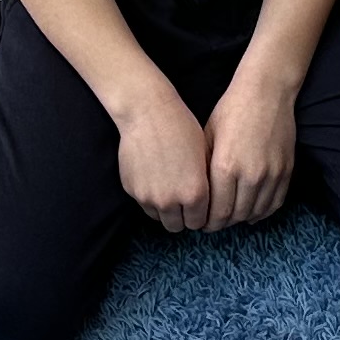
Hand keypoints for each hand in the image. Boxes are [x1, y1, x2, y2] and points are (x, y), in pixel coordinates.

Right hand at [115, 81, 215, 230]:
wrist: (147, 113)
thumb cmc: (181, 128)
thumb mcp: (204, 157)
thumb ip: (206, 186)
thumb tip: (207, 204)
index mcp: (194, 194)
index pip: (199, 222)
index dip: (200, 215)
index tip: (199, 208)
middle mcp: (171, 201)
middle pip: (178, 226)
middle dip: (182, 217)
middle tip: (183, 202)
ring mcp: (148, 198)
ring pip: (159, 218)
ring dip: (165, 210)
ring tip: (168, 188)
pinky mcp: (132, 191)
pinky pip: (144, 204)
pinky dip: (150, 197)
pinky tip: (154, 178)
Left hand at [202, 66, 299, 228]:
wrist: (267, 92)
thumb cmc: (231, 110)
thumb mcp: (207, 136)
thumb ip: (203, 169)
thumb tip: (195, 196)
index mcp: (225, 166)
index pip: (216, 211)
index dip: (207, 222)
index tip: (201, 223)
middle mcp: (250, 175)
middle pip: (235, 216)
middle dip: (221, 223)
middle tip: (213, 223)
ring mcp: (272, 174)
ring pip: (255, 213)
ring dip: (241, 219)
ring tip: (230, 217)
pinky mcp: (286, 171)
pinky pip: (274, 204)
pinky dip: (261, 212)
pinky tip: (250, 212)